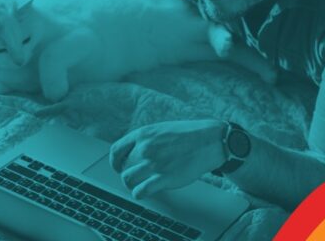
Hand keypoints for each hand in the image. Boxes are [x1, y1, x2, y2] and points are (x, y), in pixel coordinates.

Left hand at [109, 120, 226, 198]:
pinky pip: (141, 190)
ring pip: (128, 179)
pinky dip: (139, 194)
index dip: (115, 162)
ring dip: (132, 185)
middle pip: (123, 168)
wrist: (209, 141)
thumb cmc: (188, 135)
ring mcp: (154, 163)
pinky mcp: (164, 177)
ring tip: (139, 186)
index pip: (116, 151)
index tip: (119, 168)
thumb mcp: (161, 129)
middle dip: (127, 175)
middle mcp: (145, 148)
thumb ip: (145, 139)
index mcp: (143, 134)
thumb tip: (132, 151)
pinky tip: (143, 193)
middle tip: (135, 178)